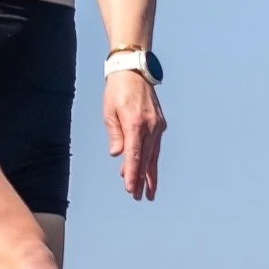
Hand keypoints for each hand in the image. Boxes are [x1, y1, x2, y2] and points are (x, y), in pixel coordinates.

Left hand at [103, 71, 165, 201]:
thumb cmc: (117, 90)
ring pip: (154, 155)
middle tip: (139, 197)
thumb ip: (115, 134)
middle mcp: (150, 126)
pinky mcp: (160, 123)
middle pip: (146, 159)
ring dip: (150, 174)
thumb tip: (117, 154)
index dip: (132, 173)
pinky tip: (148, 170)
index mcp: (135, 123)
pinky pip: (155, 146)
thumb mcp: (109, 111)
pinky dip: (151, 159)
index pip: (134, 155)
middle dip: (142, 179)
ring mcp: (157, 125)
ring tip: (149, 191)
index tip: (130, 188)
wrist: (134, 71)